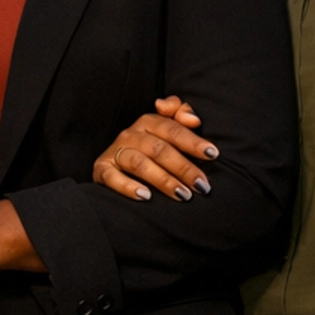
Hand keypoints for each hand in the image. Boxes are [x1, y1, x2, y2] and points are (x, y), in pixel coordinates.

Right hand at [93, 96, 217, 202]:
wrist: (115, 165)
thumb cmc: (151, 149)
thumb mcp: (166, 130)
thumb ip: (182, 117)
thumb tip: (193, 118)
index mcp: (148, 122)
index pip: (173, 130)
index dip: (193, 142)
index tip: (213, 154)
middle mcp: (130, 134)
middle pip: (159, 149)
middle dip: (184, 168)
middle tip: (202, 185)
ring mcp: (115, 152)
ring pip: (140, 164)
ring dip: (163, 180)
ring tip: (183, 195)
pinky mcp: (101, 170)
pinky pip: (113, 178)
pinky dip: (128, 187)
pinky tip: (146, 196)